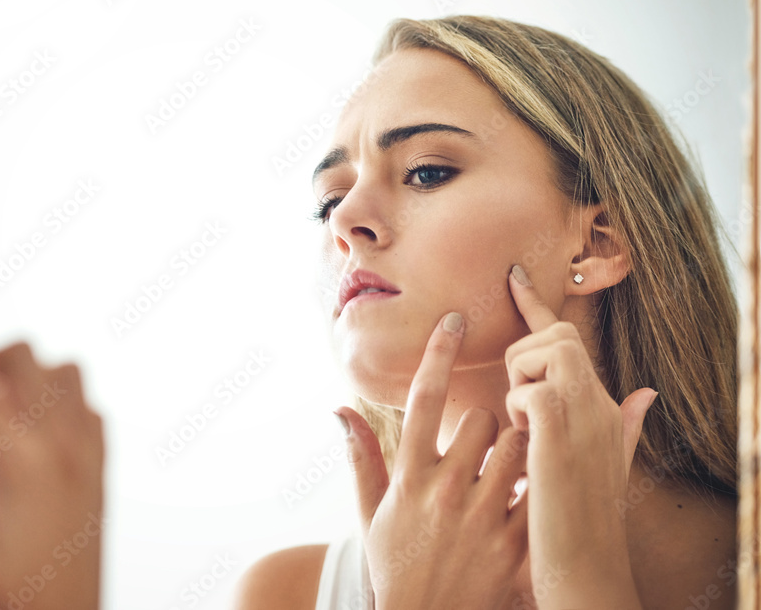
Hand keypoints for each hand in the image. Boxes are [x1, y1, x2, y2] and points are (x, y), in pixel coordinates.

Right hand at [0, 313, 103, 609]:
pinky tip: (28, 438)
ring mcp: (89, 455)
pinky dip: (58, 404)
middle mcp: (63, 446)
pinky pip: (88, 409)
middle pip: (27, 358)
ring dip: (25, 378)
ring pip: (66, 374)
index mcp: (19, 461)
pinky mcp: (101, 471)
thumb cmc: (4, 603)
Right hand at [336, 312, 528, 609]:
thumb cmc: (395, 564)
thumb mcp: (370, 512)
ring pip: (516, 447)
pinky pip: (537, 491)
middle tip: (487, 442)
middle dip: (489, 421)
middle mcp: (444, 488)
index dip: (438, 352)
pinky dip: (540, 482)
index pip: (423, 399)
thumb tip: (341, 410)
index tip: (454, 317)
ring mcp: (481, 515)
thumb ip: (360, 458)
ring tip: (512, 465)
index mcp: (408, 476)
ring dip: (518, 446)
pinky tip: (537, 490)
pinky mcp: (513, 542)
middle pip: (480, 419)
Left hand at [505, 264, 654, 607]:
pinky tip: (527, 448)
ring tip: (526, 434)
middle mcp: (599, 401)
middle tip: (522, 408)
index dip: (536, 305)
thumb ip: (624, 426)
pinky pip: (527, 390)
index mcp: (601, 406)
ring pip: (541, 352)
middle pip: (558, 334)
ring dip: (519, 386)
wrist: (585, 568)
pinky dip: (517, 413)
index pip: (567, 342)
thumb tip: (648, 392)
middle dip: (526, 356)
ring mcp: (584, 412)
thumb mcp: (604, 468)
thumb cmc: (581, 521)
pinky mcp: (559, 428)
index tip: (512, 275)